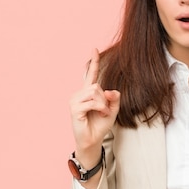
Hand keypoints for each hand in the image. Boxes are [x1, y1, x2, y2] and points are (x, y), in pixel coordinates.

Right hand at [69, 48, 119, 165]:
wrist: (92, 140)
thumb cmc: (100, 125)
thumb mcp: (112, 110)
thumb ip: (114, 99)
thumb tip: (112, 91)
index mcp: (88, 92)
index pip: (90, 74)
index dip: (93, 62)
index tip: (95, 49)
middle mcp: (79, 94)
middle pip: (97, 86)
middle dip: (104, 98)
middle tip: (105, 111)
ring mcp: (75, 100)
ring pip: (95, 92)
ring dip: (103, 104)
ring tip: (102, 113)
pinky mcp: (74, 108)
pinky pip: (92, 102)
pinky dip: (100, 108)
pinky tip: (100, 114)